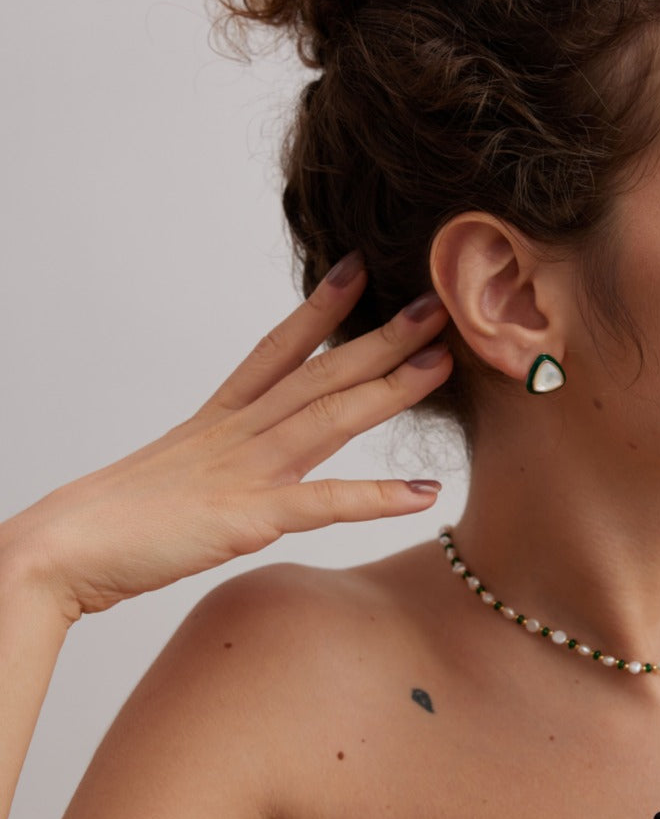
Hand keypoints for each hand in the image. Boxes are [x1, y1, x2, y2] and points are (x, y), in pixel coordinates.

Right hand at [1, 255, 453, 621]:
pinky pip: (323, 504)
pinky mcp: (246, 519)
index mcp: (213, 423)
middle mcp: (234, 435)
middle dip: (379, 338)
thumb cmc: (106, 524)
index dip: (319, 310)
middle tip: (434, 302)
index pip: (275, 351)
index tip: (356, 269)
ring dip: (389, 390)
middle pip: (318, 374)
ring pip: (329, 419)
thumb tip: (225, 473)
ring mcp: (243, 473)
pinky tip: (422, 493)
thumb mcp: (168, 480)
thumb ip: (206, 465)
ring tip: (442, 363)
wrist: (57, 549)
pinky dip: (376, 497)